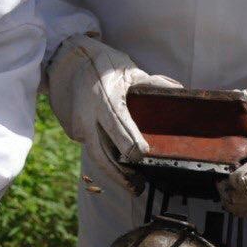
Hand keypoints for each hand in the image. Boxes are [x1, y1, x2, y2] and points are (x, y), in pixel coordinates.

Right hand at [48, 34, 180, 193]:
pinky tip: (117, 164)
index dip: (131, 145)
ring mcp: (77, 125)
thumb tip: (180, 91)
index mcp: (105, 99)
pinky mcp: (72, 130)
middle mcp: (88, 116)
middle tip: (138, 186)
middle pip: (102, 154)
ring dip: (112, 172)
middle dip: (120, 173)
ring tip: (131, 184)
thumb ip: (152, 83)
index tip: (143, 155)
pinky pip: (90, 147)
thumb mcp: (128, 70)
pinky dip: (104, 156)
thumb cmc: (102, 64)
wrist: (66, 61)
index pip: (119, 128)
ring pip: (95, 155)